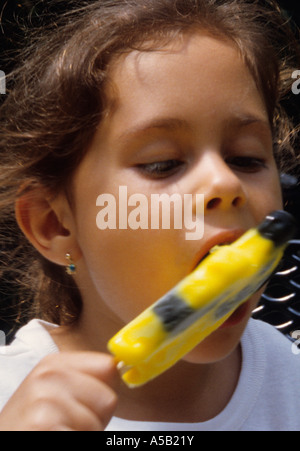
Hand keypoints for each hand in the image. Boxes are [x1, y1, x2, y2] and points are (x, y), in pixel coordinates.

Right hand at [0, 352, 118, 430]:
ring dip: (83, 435)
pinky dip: (74, 443)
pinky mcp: (42, 425)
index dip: (104, 391)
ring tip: (58, 432)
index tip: (90, 403)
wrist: (5, 439)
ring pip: (97, 424)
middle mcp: (49, 376)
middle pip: (108, 399)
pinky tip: (53, 438)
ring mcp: (45, 401)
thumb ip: (86, 380)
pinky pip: (84, 438)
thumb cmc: (32, 425)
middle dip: (95, 419)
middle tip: (67, 425)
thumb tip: (125, 368)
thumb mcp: (52, 392)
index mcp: (55, 363)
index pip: (108, 367)